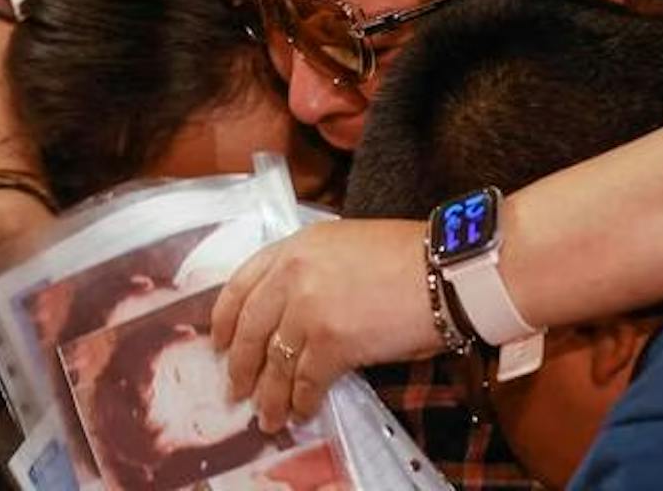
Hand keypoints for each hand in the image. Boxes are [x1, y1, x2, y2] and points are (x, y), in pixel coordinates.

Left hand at [210, 219, 435, 431]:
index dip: (224, 319)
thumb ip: (311, 269)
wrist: (444, 269)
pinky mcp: (331, 342)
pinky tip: (302, 412)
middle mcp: (292, 275)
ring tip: (267, 416)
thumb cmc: (408, 255)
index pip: (241, 285)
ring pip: (275, 362)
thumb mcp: (345, 244)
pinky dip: (301, 401)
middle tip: (236, 388)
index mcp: (295, 247)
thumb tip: (295, 311)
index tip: (217, 341)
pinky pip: (306, 381)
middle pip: (249, 329)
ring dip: (269, 395)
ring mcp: (308, 309)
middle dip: (240, 365)